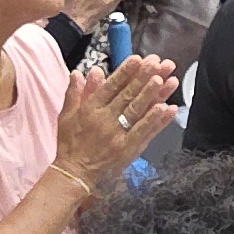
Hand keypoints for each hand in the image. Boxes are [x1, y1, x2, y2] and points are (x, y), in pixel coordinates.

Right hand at [51, 53, 178, 183]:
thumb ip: (74, 93)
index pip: (110, 86)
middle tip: (158, 63)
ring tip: (165, 80)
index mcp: (90, 110)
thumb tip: (79, 73)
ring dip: (152, 94)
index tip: (137, 59)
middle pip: (127, 95)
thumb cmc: (70, 145)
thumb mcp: (66, 116)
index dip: (125, 72)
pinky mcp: (128, 149)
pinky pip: (144, 132)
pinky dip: (156, 120)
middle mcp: (104, 120)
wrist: (74, 175)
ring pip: (137, 111)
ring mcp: (117, 135)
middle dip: (143, 77)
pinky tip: (167, 108)